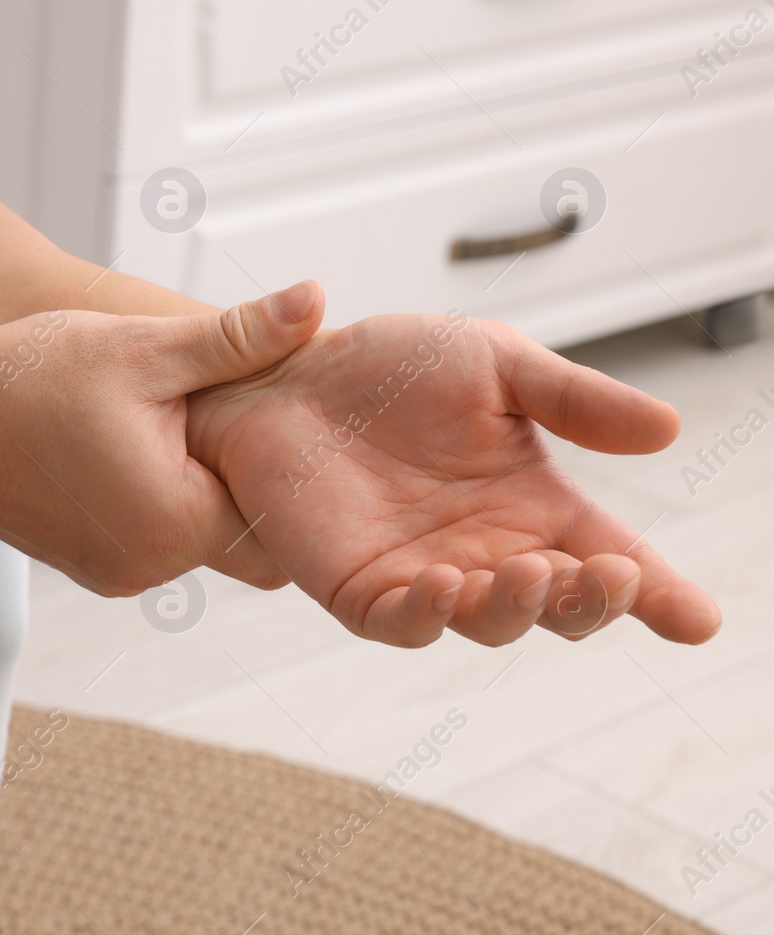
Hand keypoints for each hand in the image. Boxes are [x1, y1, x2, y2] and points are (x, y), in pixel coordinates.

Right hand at [0, 292, 320, 596]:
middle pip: (246, 535)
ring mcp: (120, 574)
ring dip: (203, 488)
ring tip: (185, 422)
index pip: (282, 515)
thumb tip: (318, 301)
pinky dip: (163, 500)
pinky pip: (157, 541)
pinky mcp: (93, 568)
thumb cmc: (31, 376)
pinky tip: (140, 445)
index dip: (294, 465)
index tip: (287, 413)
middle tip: (237, 412)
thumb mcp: (143, 346)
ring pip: (200, 539)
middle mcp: (155, 566)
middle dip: (251, 479)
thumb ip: (238, 336)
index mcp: (178, 520)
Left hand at [186, 281, 720, 647]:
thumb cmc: (390, 369)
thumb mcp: (495, 364)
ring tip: (531, 570)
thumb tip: (669, 429)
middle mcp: (488, 550)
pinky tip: (447, 585)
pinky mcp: (359, 588)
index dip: (657, 592)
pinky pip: (401, 621)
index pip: (609, 557)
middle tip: (613, 575)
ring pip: (488, 620)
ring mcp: (424, 575)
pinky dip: (429, 612)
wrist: (287, 370)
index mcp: (534, 504)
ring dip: (518, 605)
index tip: (698, 618)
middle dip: (593, 600)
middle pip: (560, 603)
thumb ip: (575, 400)